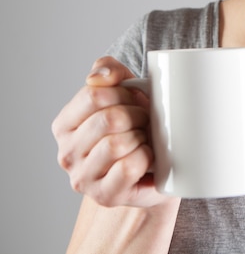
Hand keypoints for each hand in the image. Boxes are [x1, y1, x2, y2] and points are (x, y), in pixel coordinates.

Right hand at [52, 57, 167, 207]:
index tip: (136, 100)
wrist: (160, 164)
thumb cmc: (138, 124)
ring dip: (142, 137)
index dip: (125, 93)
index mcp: (63, 125)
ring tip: (146, 139)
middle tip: (146, 121)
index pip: (93, 95)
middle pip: (109, 119)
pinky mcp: (105, 196)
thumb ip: (108, 70)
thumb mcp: (125, 89)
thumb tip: (99, 78)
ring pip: (118, 144)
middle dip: (138, 115)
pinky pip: (129, 168)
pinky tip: (148, 158)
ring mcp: (83, 179)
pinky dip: (147, 158)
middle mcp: (66, 154)